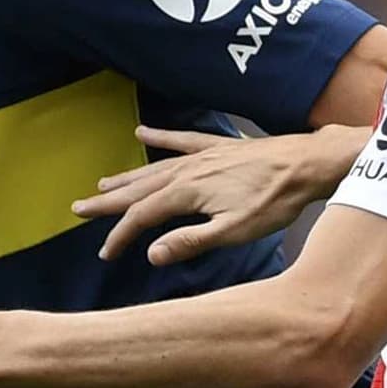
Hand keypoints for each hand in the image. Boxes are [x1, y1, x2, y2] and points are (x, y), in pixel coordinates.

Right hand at [71, 125, 365, 265]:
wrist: (308, 164)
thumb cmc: (275, 202)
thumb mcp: (234, 231)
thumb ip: (191, 242)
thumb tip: (152, 255)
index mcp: (186, 194)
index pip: (141, 217)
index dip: (120, 235)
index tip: (106, 252)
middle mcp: (187, 171)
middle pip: (138, 189)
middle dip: (108, 202)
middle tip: (78, 208)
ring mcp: (201, 156)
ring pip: (153, 167)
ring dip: (126, 177)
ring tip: (102, 183)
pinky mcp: (218, 147)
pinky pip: (181, 141)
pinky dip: (160, 137)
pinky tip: (143, 133)